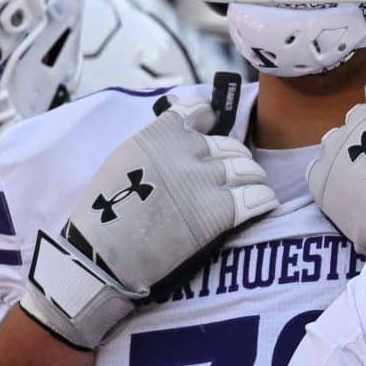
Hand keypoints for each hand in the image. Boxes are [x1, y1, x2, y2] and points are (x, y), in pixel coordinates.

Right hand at [21, 78, 277, 349]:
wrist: (102, 255)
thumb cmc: (104, 215)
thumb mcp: (124, 160)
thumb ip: (155, 146)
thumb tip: (180, 141)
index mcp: (161, 134)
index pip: (199, 111)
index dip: (208, 121)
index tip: (210, 130)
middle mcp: (188, 151)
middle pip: (230, 146)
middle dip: (234, 159)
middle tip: (232, 176)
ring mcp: (206, 180)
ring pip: (248, 169)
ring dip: (252, 180)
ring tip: (251, 191)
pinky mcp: (220, 211)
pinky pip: (257, 197)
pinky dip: (263, 200)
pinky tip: (263, 206)